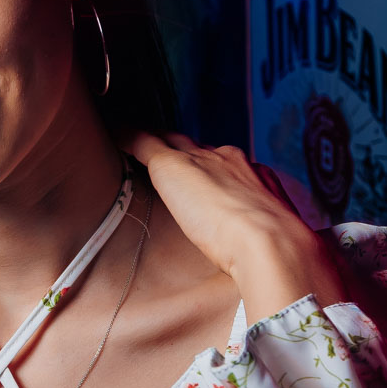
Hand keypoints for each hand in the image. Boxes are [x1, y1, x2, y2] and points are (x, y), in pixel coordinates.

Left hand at [120, 130, 344, 317]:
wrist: (268, 241)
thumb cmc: (273, 249)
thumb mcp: (266, 235)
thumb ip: (254, 233)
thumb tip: (255, 253)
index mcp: (247, 175)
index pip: (218, 163)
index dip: (202, 167)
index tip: (193, 176)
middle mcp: (223, 159)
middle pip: (192, 145)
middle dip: (176, 145)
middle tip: (156, 147)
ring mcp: (198, 160)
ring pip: (168, 139)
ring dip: (151, 139)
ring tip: (128, 136)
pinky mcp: (172, 165)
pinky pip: (142, 141)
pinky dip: (127, 136)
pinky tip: (113, 134)